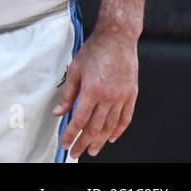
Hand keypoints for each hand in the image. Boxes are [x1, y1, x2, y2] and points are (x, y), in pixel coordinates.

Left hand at [53, 27, 138, 158]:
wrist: (117, 38)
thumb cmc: (95, 50)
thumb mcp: (74, 69)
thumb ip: (67, 93)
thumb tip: (58, 111)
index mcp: (92, 91)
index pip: (79, 120)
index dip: (71, 134)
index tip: (65, 143)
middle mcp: (109, 97)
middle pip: (95, 127)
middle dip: (84, 142)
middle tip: (77, 153)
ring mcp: (122, 97)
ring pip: (110, 126)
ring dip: (100, 140)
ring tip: (93, 150)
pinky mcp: (131, 94)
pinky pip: (125, 117)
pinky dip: (119, 130)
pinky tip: (111, 137)